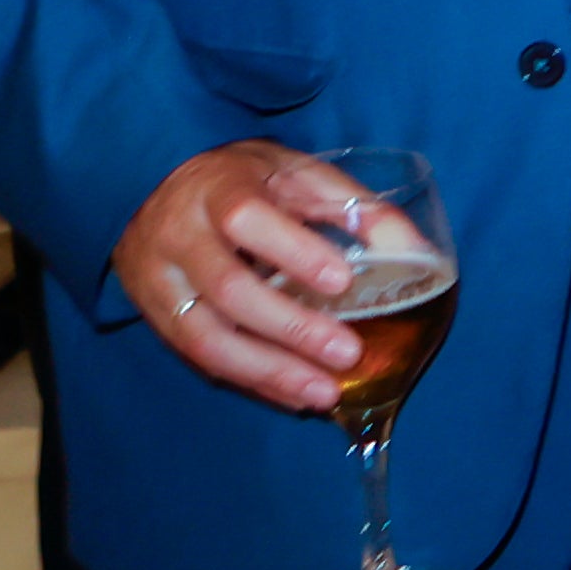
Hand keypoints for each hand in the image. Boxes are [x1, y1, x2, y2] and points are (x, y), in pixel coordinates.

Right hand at [114, 144, 397, 415]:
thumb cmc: (243, 181)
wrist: (155, 191)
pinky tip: (292, 394)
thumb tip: (415, 250)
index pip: (247, 218)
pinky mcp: (155, 318)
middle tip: (347, 353)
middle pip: (228, 289)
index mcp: (216, 188)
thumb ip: (353, 206)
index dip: (293, 252)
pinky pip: (198, 359)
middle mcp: (178, 236)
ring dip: (268, 371)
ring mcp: (159, 281)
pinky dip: (250, 380)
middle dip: (290, 328)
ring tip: (324, 393)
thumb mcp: (296, 174)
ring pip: (205, 337)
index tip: (342, 280)